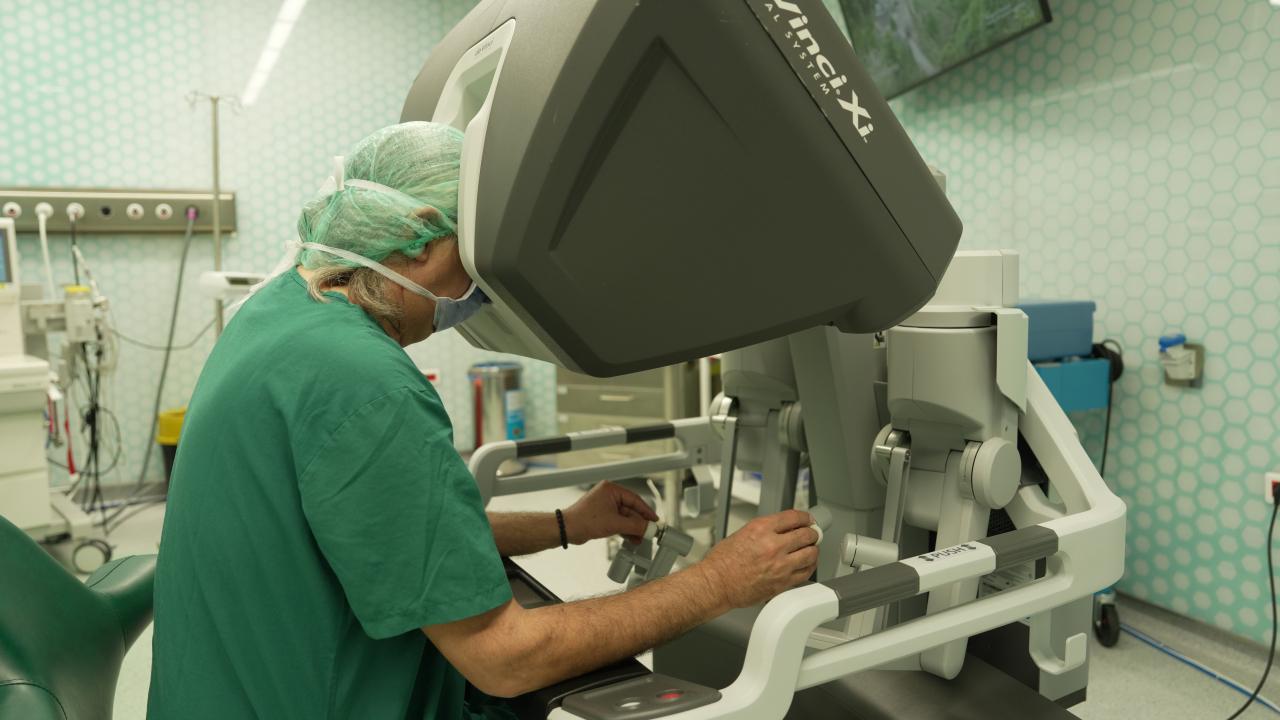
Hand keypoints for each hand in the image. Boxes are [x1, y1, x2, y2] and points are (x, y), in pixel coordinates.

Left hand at [563, 481, 659, 544]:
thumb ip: (635, 526)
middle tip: (649, 531)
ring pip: (625, 517)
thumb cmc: (584, 520)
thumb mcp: (615, 523)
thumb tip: (648, 528)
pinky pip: (618, 522)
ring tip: (640, 538)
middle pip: (630, 509)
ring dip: (632, 528)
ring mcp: (605, 506)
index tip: (654, 520)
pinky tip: (631, 538)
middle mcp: (608, 495)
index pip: (635, 499)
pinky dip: (624, 530)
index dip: (646, 511)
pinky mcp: (602, 516)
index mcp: (611, 489)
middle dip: (639, 522)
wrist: (567, 530)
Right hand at [697, 510, 818, 608]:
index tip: (808, 520)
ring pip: (810, 554)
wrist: (716, 584)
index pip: (794, 517)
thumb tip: (782, 530)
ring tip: (811, 549)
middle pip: (806, 535)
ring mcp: (780, 565)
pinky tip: (807, 564)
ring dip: (813, 550)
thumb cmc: (722, 562)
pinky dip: (809, 567)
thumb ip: (764, 530)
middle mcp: (773, 545)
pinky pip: (805, 573)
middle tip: (812, 535)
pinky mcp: (782, 582)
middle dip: (812, 534)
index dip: (805, 518)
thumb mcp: (742, 533)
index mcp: (761, 528)